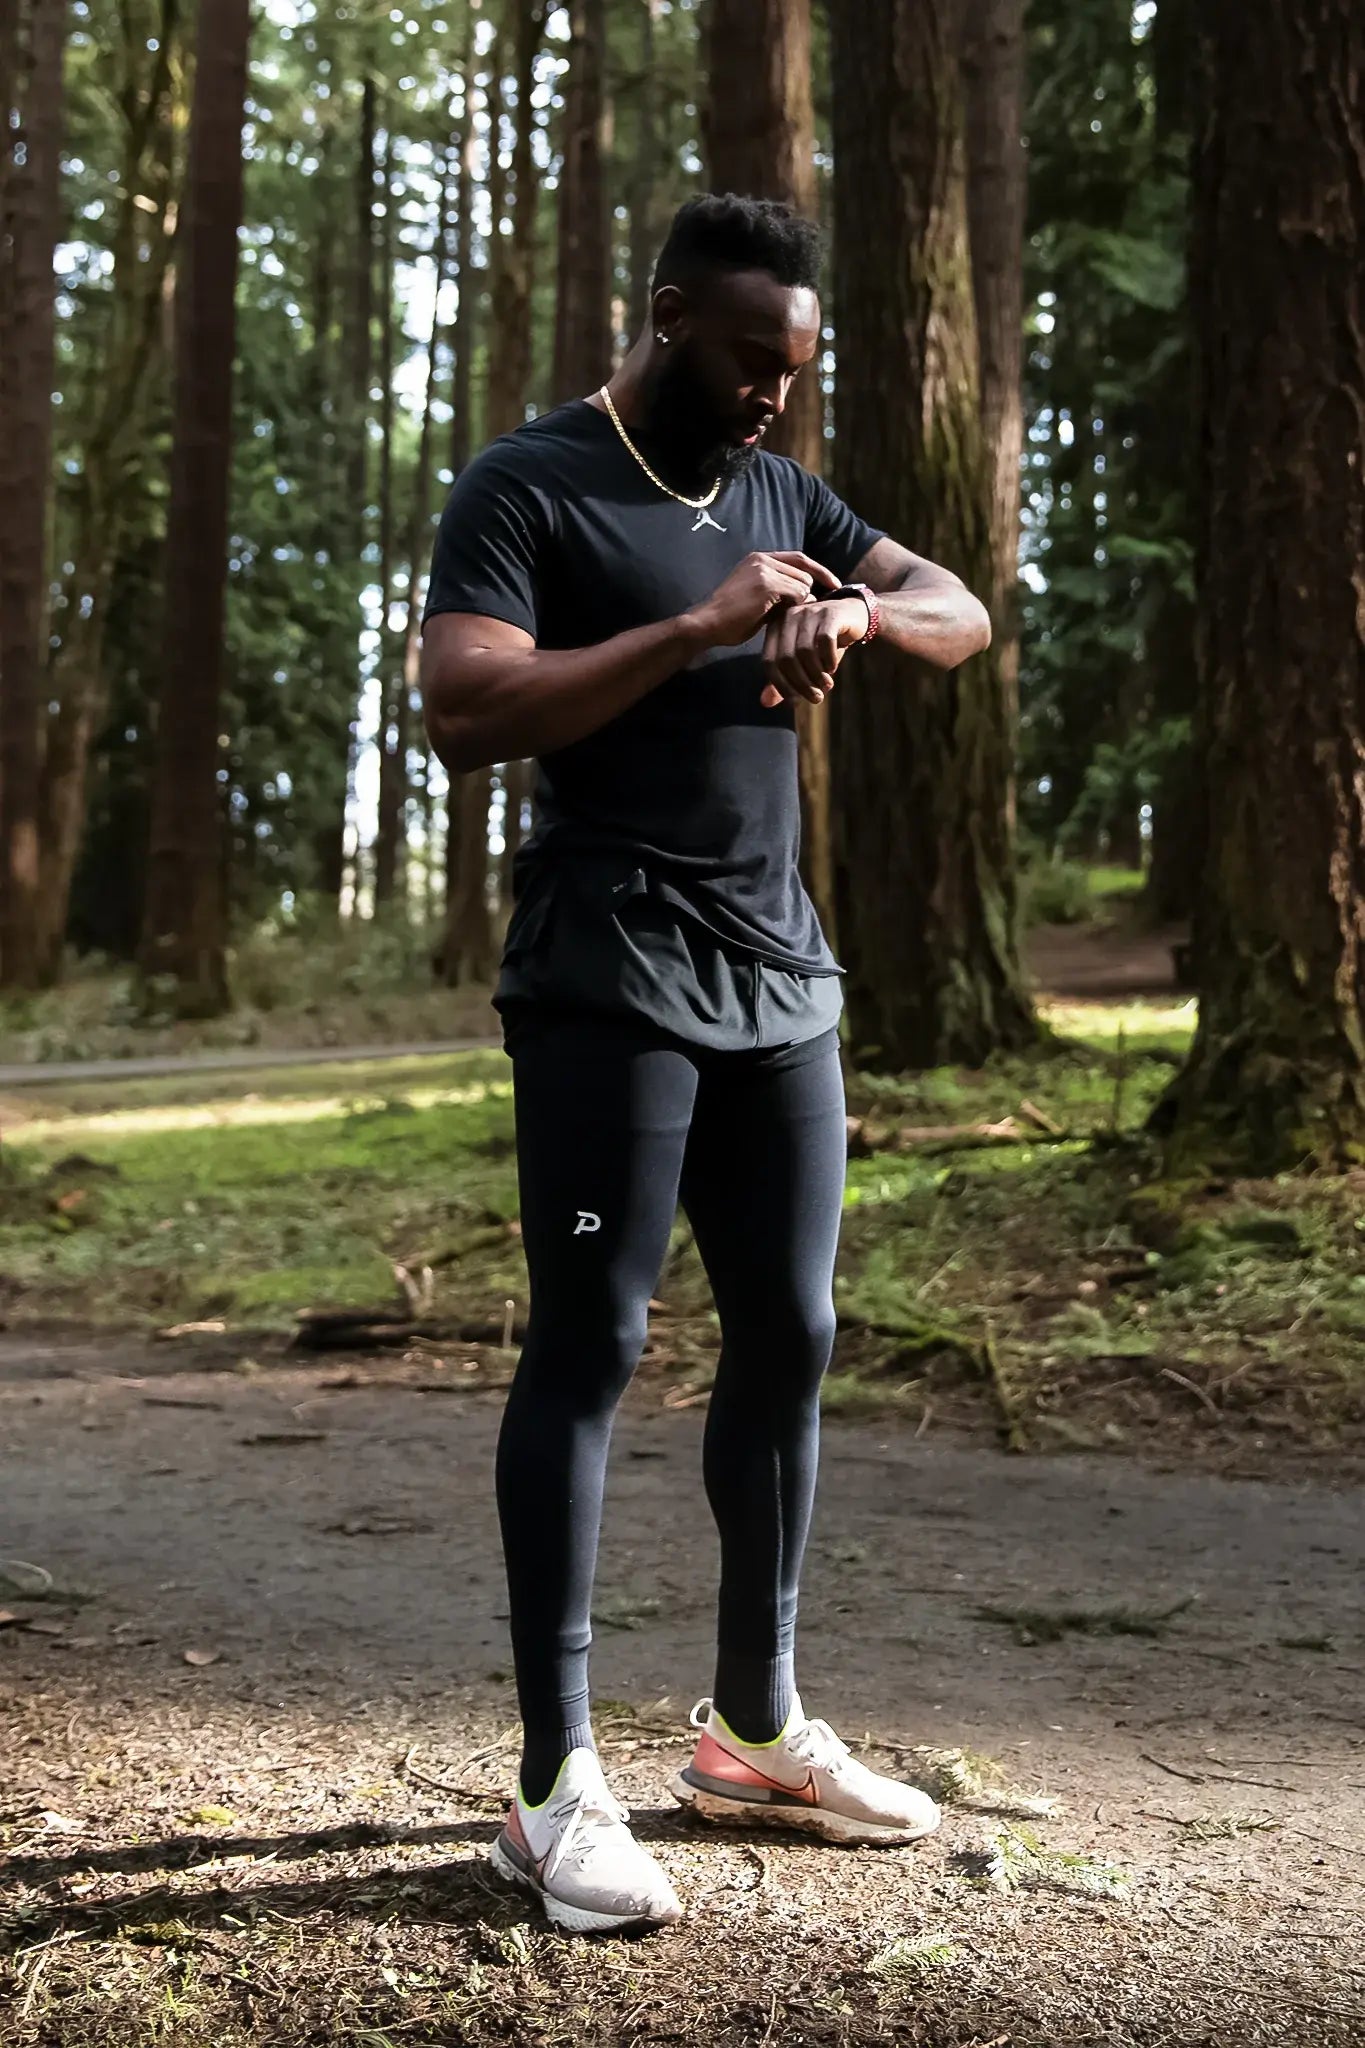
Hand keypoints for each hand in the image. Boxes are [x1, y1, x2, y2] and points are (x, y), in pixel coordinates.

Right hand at [683, 551, 838, 650]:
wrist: (707, 624)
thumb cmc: (731, 618)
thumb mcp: (758, 598)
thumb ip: (781, 591)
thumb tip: (811, 595)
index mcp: (758, 558)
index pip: (799, 558)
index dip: (818, 570)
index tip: (833, 583)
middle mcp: (762, 558)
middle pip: (804, 572)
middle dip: (809, 591)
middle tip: (808, 608)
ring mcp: (764, 569)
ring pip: (803, 584)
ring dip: (797, 602)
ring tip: (779, 615)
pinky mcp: (766, 584)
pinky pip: (797, 594)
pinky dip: (793, 606)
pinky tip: (776, 615)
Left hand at [759, 595, 868, 707]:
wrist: (852, 617)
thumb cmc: (823, 643)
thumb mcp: (802, 662)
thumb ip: (784, 679)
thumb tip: (765, 702)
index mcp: (775, 628)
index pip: (769, 661)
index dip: (780, 685)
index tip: (795, 701)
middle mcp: (788, 617)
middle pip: (786, 658)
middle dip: (801, 684)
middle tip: (816, 698)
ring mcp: (809, 612)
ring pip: (805, 651)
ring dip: (816, 674)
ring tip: (826, 686)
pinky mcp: (830, 613)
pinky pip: (825, 640)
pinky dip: (829, 659)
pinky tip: (833, 667)